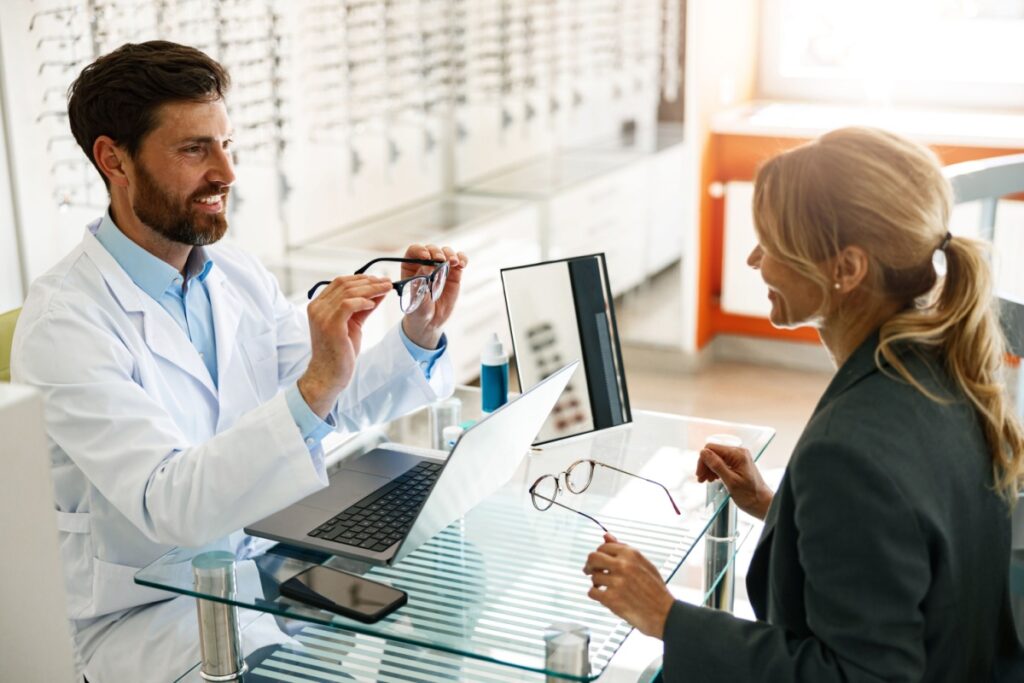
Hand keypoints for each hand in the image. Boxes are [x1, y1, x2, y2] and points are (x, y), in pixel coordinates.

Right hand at [298, 275, 391, 417]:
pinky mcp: (330, 325)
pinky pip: (348, 304)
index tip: (379, 280)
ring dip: (371, 288)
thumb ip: (363, 306)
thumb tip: (380, 291)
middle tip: (387, 282)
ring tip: (386, 289)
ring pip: (348, 292)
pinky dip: (363, 301)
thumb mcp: (354, 323)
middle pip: (345, 284)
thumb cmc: (341, 350)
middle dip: (370, 281)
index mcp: (319, 305)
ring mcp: (322, 315)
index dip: (361, 278)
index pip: (340, 282)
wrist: (329, 374)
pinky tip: (373, 303)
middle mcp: (317, 307)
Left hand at [400, 243, 467, 348]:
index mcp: (411, 268)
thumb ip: (420, 282)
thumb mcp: (416, 298)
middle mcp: (425, 264)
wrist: (431, 321)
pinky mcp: (454, 273)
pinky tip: (462, 264)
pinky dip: (462, 259)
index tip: (425, 256)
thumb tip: (427, 266)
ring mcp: (440, 268)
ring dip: (450, 254)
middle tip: (440, 260)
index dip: (419, 250)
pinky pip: (459, 260)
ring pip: (445, 252)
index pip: (413, 251)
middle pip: (431, 249)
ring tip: (453, 262)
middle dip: (436, 252)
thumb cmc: (418, 309)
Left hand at [583, 533, 674, 638]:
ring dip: (597, 583)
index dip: (599, 554)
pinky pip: (592, 592)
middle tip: (590, 571)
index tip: (598, 561)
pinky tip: (605, 596)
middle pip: (593, 558)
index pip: (603, 547)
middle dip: (590, 565)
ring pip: (593, 577)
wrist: (664, 614)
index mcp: (631, 554)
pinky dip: (596, 595)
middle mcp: (622, 565)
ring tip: (607, 588)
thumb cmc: (655, 590)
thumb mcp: (643, 564)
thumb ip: (623, 549)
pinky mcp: (611, 598)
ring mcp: (616, 582)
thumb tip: (606, 536)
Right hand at [696, 443, 773, 519]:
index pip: (712, 448)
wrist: (762, 504)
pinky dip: (716, 470)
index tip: (700, 473)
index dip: (703, 460)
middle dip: (705, 465)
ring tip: (707, 480)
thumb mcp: (730, 481)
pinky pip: (723, 462)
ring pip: (717, 458)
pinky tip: (714, 479)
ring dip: (709, 469)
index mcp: (737, 454)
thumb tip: (703, 453)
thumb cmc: (750, 495)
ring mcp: (739, 458)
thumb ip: (717, 465)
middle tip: (701, 479)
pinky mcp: (738, 464)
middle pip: (713, 453)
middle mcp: (738, 453)